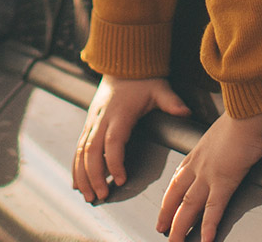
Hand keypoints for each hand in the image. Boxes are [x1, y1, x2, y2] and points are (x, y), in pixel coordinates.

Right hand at [74, 76, 188, 202]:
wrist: (122, 64)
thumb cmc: (142, 79)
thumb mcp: (160, 88)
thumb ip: (171, 102)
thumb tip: (185, 111)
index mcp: (120, 114)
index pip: (113, 142)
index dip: (114, 162)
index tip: (121, 179)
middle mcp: (102, 119)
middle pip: (91, 151)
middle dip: (94, 176)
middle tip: (101, 196)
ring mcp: (93, 122)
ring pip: (81, 152)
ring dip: (82, 175)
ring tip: (88, 196)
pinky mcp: (88, 124)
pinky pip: (78, 148)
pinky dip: (76, 166)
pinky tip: (78, 183)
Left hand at [158, 101, 261, 241]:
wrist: (250, 109)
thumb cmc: (247, 114)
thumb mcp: (234, 129)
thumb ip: (235, 139)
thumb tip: (251, 141)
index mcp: (200, 150)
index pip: (179, 177)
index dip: (171, 194)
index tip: (166, 205)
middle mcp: (200, 163)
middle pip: (177, 194)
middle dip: (167, 214)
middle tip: (161, 229)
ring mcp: (209, 173)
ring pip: (188, 206)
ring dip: (180, 227)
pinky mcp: (225, 181)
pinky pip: (214, 209)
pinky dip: (209, 226)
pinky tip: (206, 239)